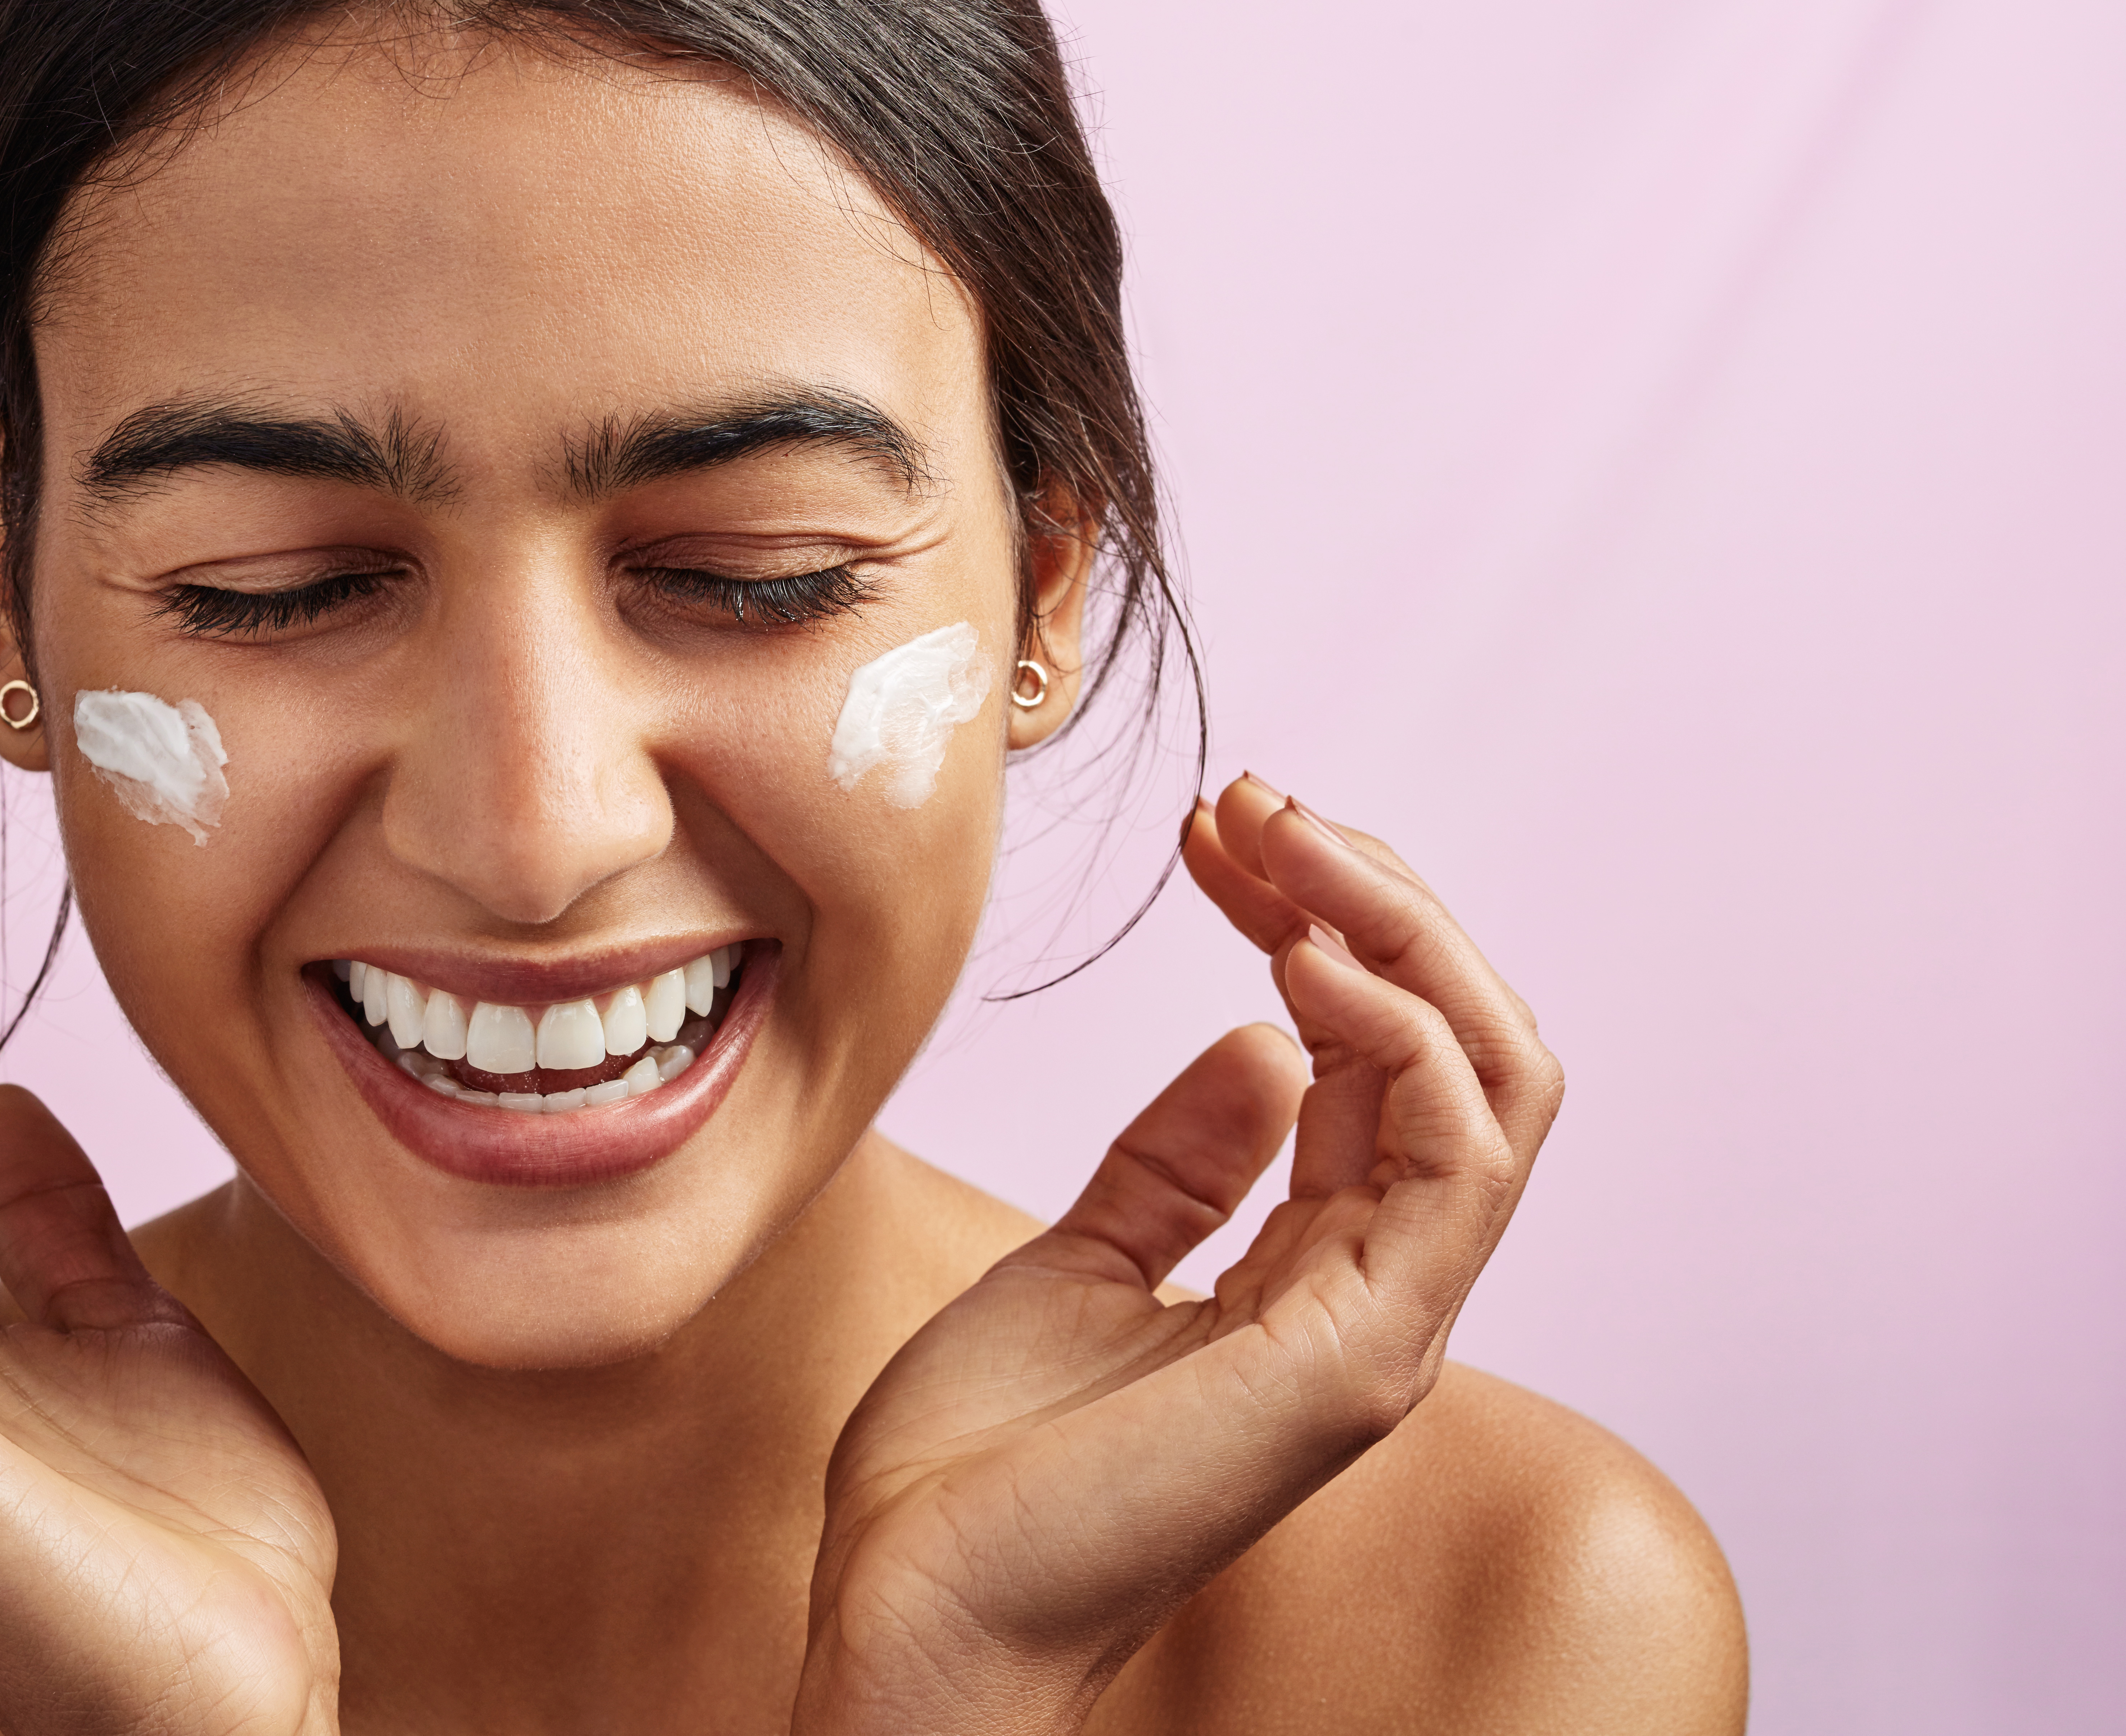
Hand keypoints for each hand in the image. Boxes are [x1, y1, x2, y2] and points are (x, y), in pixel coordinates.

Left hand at [795, 774, 1562, 1734]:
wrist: (914, 1603)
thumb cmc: (977, 1466)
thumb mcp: (1081, 1260)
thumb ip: (1179, 1163)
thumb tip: (1254, 1045)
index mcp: (1320, 1275)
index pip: (1392, 1064)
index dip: (1325, 924)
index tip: (1226, 835)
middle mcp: (1379, 1297)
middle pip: (1471, 1052)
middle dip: (1383, 903)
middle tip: (1269, 804)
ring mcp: (1382, 1330)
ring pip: (1493, 1084)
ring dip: (1398, 935)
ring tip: (1285, 848)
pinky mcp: (1353, 1358)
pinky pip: (1450, 1161)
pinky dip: (1398, 1035)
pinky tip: (1300, 959)